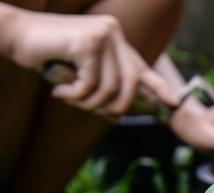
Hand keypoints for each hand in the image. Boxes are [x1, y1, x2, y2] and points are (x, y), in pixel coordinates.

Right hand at [7, 11, 177, 114]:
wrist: (16, 35)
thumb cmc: (47, 56)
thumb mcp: (81, 72)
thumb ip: (103, 84)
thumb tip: (119, 113)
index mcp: (117, 40)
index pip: (142, 68)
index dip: (159, 88)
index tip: (174, 103)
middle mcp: (114, 33)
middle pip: (130, 84)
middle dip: (116, 106)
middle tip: (99, 114)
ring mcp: (103, 35)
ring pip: (110, 87)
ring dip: (89, 103)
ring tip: (68, 98)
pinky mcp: (88, 42)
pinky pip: (90, 84)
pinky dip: (75, 95)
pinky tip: (59, 90)